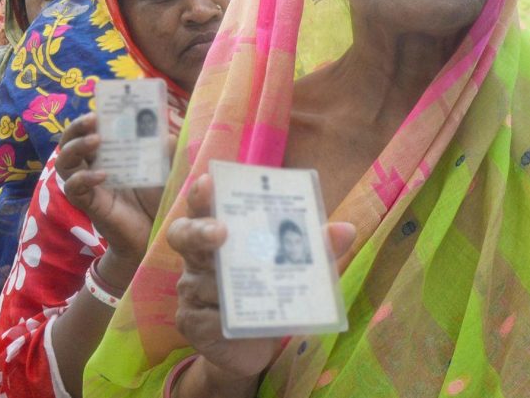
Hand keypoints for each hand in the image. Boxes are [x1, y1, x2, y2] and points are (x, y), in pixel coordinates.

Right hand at [58, 113, 163, 288]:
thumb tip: (162, 126)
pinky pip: (73, 188)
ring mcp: (88, 185)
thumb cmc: (160, 198)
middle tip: (93, 118)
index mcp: (109, 152)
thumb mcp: (167, 167)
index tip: (102, 103)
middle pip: (69, 140)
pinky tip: (102, 175)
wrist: (158, 234)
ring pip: (63, 162)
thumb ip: (165, 147)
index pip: (91, 128)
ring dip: (76, 147)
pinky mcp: (88, 204)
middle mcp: (94, 165)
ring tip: (95, 140)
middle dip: (77, 126)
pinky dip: (84, 179)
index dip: (92, 115)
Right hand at [168, 174, 356, 380]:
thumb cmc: (270, 292)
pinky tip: (240, 326)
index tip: (209, 181)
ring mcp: (190, 290)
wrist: (256, 348)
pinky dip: (226, 321)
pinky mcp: (191, 323)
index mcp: (217, 233)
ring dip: (228, 286)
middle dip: (200, 230)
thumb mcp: (295, 268)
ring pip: (203, 281)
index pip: (202, 206)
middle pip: (183, 234)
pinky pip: (207, 318)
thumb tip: (345, 230)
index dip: (201, 194)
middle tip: (221, 231)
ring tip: (256, 291)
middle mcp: (198, 257)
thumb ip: (316, 249)